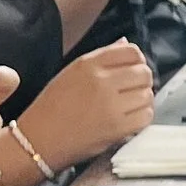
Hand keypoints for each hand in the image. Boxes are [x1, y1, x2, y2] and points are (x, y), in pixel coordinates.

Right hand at [18, 41, 155, 166]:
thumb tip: (126, 44)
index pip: (132, 52)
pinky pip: (146, 116)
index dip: (137, 61)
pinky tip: (129, 119)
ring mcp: (111, 105)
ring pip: (147, 94)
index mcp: (88, 64)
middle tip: (131, 90)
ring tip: (128, 106)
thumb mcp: (71, 72)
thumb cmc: (52, 107)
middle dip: (142, 81)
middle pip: (144, 72)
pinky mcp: (117, 128)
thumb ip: (101, 57)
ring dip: (142, 100)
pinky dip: (141, 117)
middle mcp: (101, 81)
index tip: (132, 70)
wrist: (38, 141)